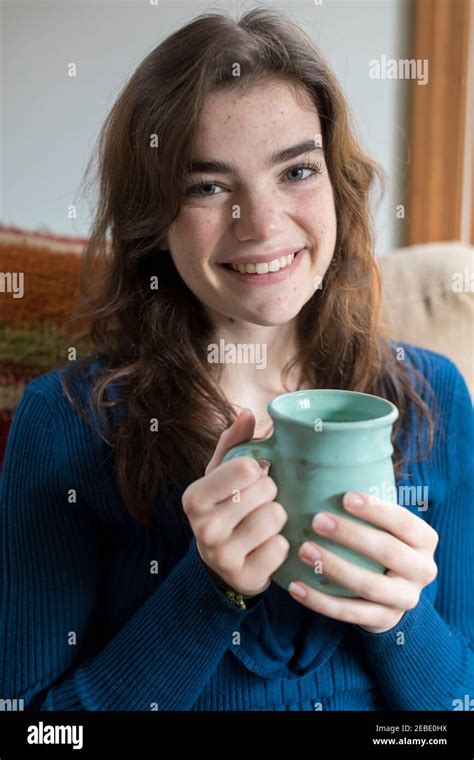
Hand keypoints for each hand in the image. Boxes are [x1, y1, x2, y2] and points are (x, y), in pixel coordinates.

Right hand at [181, 408, 288, 596]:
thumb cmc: (226, 507)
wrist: (223, 564)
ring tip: (264, 525)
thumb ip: (234, 442)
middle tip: (258, 504)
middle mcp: (203, 528)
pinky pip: (282, 548)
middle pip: (266, 490)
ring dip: (278, 519)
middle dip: (271, 494)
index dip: (259, 470)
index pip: (247, 466)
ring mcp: (222, 557)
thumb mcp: (222, 474)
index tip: (251, 480)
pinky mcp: (245, 578)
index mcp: (194, 497)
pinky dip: (281, 546)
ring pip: (276, 518)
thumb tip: (247, 413)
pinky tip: (267, 547)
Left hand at [288, 491, 438, 632]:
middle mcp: (422, 570)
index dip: (376, 509)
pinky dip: (320, 601)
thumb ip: (364, 503)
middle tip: (317, 520)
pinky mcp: (384, 621)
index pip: (404, 522)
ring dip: (334, 567)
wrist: (392, 593)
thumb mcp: (383, 524)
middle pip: (388, 551)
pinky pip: (350, 613)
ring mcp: (405, 599)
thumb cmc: (378, 544)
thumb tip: (314, 467)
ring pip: (369, 585)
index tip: (345, 497)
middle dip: (351, 535)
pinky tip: (295, 587)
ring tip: (303, 550)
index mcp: (424, 540)